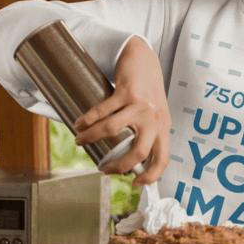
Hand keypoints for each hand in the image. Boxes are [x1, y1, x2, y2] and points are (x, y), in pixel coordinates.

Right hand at [73, 37, 171, 186]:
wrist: (144, 59)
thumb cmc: (148, 92)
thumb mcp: (155, 115)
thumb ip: (149, 135)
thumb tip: (133, 162)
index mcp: (163, 127)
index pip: (163, 159)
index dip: (151, 175)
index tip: (136, 184)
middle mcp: (155, 118)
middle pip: (139, 151)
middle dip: (119, 165)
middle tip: (105, 168)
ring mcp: (141, 105)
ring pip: (112, 130)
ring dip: (91, 138)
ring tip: (80, 141)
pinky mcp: (126, 92)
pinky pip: (102, 111)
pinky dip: (87, 120)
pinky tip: (79, 124)